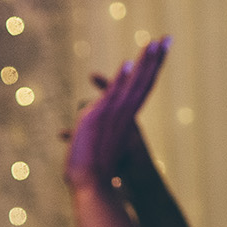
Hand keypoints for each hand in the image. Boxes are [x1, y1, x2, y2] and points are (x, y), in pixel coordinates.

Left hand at [66, 36, 167, 189]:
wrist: (98, 188)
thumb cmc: (96, 174)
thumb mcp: (91, 147)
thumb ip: (82, 135)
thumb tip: (63, 132)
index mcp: (126, 120)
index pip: (137, 89)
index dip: (144, 71)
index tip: (152, 52)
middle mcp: (126, 116)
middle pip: (144, 82)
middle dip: (154, 60)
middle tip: (164, 38)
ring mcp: (120, 118)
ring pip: (136, 87)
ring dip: (145, 64)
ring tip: (154, 42)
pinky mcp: (107, 123)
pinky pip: (117, 99)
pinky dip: (119, 84)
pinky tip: (126, 65)